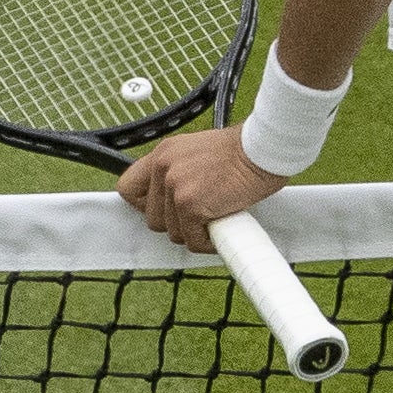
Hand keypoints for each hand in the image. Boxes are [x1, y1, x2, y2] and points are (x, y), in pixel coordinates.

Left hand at [117, 126, 284, 254]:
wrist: (263, 151)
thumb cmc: (243, 153)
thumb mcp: (198, 151)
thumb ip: (179, 171)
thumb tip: (172, 201)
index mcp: (163, 153)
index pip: (129, 188)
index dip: (144, 205)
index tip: (165, 209)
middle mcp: (163, 167)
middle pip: (152, 218)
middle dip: (177, 223)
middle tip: (201, 214)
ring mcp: (175, 186)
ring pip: (173, 232)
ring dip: (195, 231)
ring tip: (216, 216)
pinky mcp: (190, 205)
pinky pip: (192, 240)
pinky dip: (208, 242)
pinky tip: (222, 227)